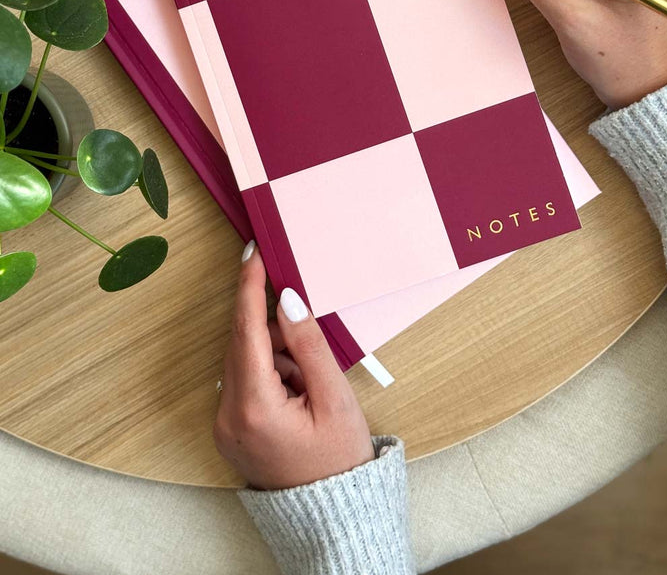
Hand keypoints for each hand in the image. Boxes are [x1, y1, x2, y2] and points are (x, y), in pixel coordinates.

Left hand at [213, 241, 374, 489]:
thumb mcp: (335, 397)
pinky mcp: (230, 428)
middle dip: (274, 329)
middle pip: (242, 343)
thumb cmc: (338, 459)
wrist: (331, 516)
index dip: (249, 287)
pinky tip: (297, 390)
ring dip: (276, 354)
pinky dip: (270, 372)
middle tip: (306, 333)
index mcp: (253, 407)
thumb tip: (288, 300)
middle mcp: (228, 415)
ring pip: (243, 360)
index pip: (245, 330)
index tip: (253, 252)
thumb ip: (309, 344)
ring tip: (309, 382)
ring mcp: (224, 424)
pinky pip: (244, 380)